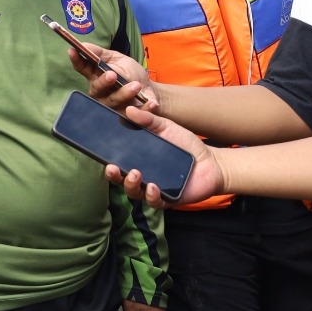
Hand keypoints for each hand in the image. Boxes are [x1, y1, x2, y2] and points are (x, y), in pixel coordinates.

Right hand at [67, 42, 156, 112]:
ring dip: (125, 93)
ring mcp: (112, 105)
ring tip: (136, 85)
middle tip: (112, 74)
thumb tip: (84, 45)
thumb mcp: (117, 58)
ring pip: (114, 101)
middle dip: (103, 81)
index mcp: (95, 76)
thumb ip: (101, 53)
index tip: (73, 50)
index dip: (77, 60)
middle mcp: (100, 92)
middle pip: (97, 88)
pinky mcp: (126, 116)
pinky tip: (150, 102)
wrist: (149, 90)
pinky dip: (143, 108)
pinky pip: (133, 114)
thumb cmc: (129, 73)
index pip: (82, 68)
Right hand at [105, 105, 226, 207]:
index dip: (107, 159)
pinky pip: (154, 202)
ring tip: (135, 174)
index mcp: (138, 159)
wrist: (211, 161)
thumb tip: (129, 109)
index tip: (100, 153)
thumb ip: (149, 119)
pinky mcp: (167, 199)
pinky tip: (152, 186)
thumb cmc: (186, 144)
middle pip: (120, 179)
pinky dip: (151, 196)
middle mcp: (141, 176)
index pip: (117, 161)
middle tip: (111, 168)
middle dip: (113, 175)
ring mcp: (152, 188)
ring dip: (130, 184)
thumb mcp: (166, 127)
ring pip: (133, 192)